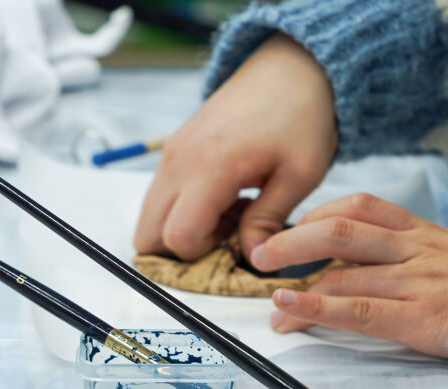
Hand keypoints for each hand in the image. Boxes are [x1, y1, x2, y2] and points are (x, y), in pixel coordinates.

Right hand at [134, 33, 336, 260]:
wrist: (290, 70)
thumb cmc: (301, 116)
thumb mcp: (299, 175)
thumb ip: (269, 221)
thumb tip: (252, 258)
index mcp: (211, 167)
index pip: (177, 237)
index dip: (204, 254)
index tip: (236, 244)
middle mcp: (179, 161)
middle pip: (146, 236)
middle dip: (181, 252)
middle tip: (226, 239)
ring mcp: (171, 155)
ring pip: (149, 219)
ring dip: (182, 231)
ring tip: (230, 217)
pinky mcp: (173, 151)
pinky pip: (160, 198)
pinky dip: (182, 212)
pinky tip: (224, 201)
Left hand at [251, 194, 447, 357]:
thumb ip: (416, 256)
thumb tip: (369, 265)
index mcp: (425, 231)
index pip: (360, 208)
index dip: (318, 217)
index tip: (292, 232)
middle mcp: (417, 249)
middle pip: (340, 231)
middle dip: (292, 242)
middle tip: (260, 258)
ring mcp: (418, 281)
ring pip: (342, 272)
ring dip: (296, 289)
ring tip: (272, 309)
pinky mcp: (420, 317)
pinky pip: (357, 311)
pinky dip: (316, 310)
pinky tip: (289, 313)